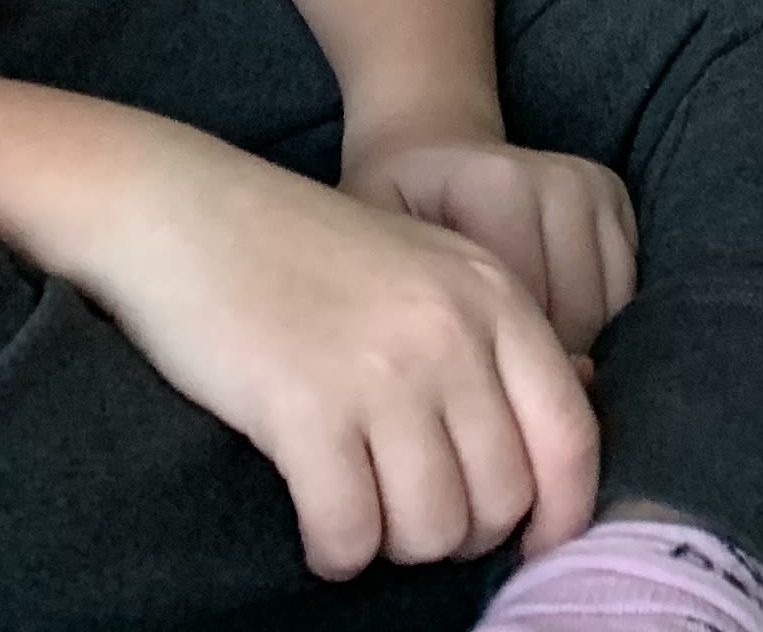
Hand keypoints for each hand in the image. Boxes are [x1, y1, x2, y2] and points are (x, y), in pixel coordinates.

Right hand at [40, 124, 596, 578]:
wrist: (190, 212)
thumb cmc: (308, 251)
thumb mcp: (430, 270)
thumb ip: (497, 340)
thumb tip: (571, 420)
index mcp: (495, 295)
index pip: (572, 433)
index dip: (562, 511)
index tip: (531, 545)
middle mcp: (454, 333)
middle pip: (503, 497)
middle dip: (460, 532)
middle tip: (409, 514)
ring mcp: (383, 371)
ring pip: (433, 529)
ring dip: (396, 544)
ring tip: (361, 513)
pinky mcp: (306, 409)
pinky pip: (350, 534)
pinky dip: (337, 551)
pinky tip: (319, 527)